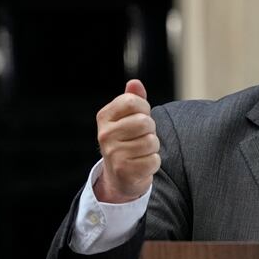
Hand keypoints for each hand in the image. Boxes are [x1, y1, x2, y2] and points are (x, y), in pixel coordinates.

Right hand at [94, 80, 160, 202]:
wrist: (119, 176)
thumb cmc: (128, 140)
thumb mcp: (128, 118)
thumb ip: (133, 99)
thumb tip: (135, 83)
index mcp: (105, 117)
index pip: (133, 101)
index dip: (144, 109)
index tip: (140, 117)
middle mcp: (105, 134)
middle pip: (145, 122)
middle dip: (150, 130)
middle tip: (141, 138)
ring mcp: (113, 153)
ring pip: (151, 142)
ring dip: (152, 148)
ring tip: (141, 152)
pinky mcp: (124, 171)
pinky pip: (153, 160)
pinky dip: (153, 163)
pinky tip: (142, 164)